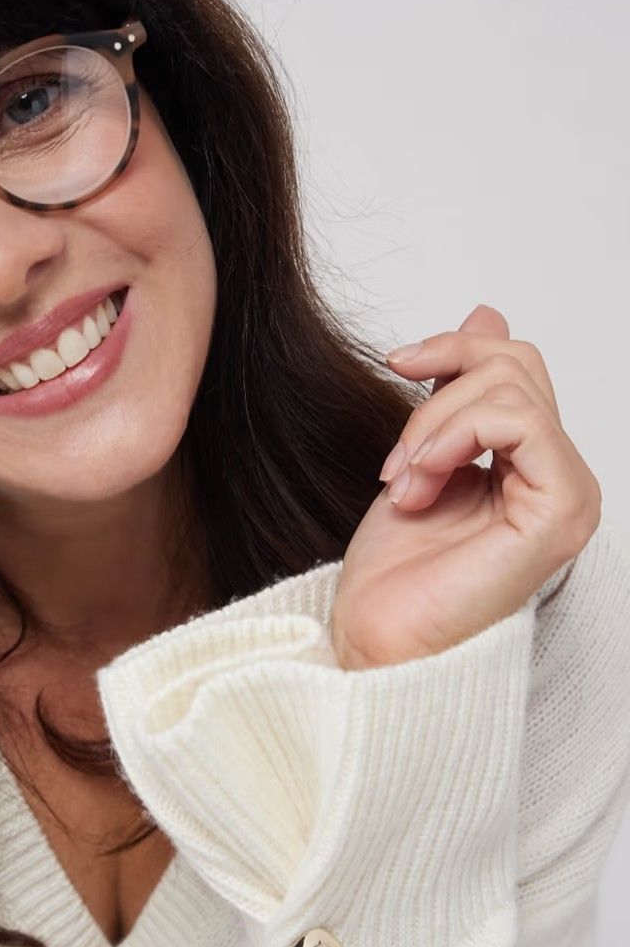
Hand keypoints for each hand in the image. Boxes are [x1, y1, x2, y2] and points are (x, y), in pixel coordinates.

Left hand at [331, 304, 601, 669]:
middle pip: (516, 363)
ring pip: (511, 387)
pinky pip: (519, 422)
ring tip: (402, 480)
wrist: (379, 635)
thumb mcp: (421, 453)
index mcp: (529, 461)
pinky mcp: (561, 511)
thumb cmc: (395, 565)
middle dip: (437, 388)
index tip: (397, 362)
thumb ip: (456, 393)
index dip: (454, 348)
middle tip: (396, 454)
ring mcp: (566, 492)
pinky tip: (419, 482)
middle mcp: (557, 474)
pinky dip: (452, 436)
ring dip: (432, 425)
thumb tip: (488, 312)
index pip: (514, 364)